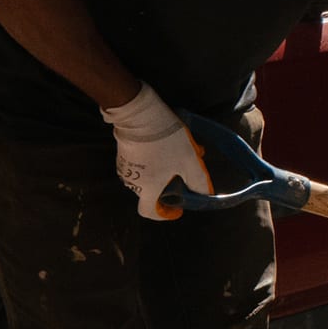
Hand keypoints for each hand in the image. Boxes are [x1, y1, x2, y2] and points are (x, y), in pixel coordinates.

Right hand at [101, 83, 207, 220]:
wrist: (140, 114)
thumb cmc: (166, 141)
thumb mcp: (189, 161)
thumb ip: (198, 181)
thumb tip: (204, 194)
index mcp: (147, 189)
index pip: (150, 212)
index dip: (164, 213)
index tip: (176, 207)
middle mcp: (132, 182)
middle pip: (151, 193)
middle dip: (170, 186)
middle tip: (184, 172)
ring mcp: (124, 167)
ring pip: (147, 176)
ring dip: (164, 170)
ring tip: (181, 152)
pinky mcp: (123, 152)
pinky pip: (141, 163)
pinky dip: (154, 160)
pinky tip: (167, 143)